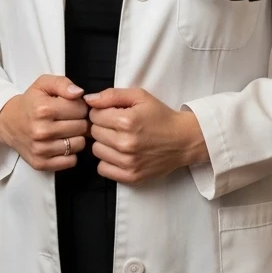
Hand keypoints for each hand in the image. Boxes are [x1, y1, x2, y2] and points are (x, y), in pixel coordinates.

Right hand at [0, 75, 88, 171]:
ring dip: (76, 137)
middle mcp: (42, 131)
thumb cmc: (31, 102)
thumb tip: (79, 93)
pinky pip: (71, 161)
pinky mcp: (40, 163)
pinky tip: (61, 143)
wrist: (8, 122)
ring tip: (65, 131)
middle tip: (68, 118)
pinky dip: (70, 153)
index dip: (80, 106)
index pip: (81, 109)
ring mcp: (41, 150)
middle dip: (79, 121)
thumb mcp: (43, 84)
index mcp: (44, 109)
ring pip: (79, 144)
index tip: (71, 106)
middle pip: (82, 127)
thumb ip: (63, 83)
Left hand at [84, 87, 208, 184]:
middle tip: (118, 126)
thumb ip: (112, 95)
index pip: (94, 115)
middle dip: (103, 126)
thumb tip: (88, 100)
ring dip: (104, 144)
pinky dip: (107, 161)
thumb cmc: (161, 116)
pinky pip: (102, 169)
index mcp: (127, 121)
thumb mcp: (140, 96)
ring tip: (119, 139)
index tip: (114, 113)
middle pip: (94, 133)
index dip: (102, 112)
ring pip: (96, 150)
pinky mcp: (131, 176)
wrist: (183, 140)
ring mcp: (128, 162)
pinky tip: (119, 153)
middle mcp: (126, 143)